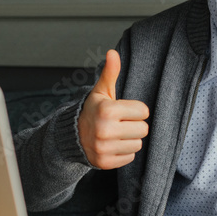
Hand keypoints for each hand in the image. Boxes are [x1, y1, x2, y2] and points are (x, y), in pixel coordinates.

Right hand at [77, 50, 149, 169]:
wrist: (73, 134)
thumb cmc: (94, 110)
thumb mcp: (102, 91)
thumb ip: (110, 72)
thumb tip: (113, 52)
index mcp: (107, 110)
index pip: (143, 112)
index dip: (135, 110)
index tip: (123, 111)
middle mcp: (105, 130)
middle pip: (143, 129)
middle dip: (134, 125)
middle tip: (120, 123)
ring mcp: (104, 148)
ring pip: (138, 144)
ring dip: (130, 139)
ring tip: (117, 134)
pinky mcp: (105, 162)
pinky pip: (130, 157)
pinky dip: (124, 152)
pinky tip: (113, 145)